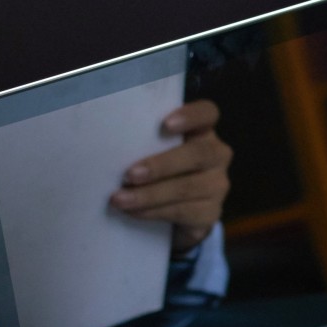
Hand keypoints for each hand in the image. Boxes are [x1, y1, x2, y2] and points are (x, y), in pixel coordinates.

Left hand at [111, 99, 230, 253]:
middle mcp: (217, 155)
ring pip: (188, 187)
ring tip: (120, 199)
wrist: (180, 212)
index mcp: (202, 131)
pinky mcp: (211, 212)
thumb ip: (146, 143)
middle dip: (161, 165)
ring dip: (150, 195)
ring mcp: (218, 185)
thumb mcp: (156, 151)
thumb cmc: (160, 171)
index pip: (207, 113)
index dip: (190, 116)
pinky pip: (183, 211)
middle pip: (198, 154)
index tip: (165, 124)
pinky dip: (154, 212)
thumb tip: (108, 147)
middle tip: (130, 175)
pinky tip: (134, 212)